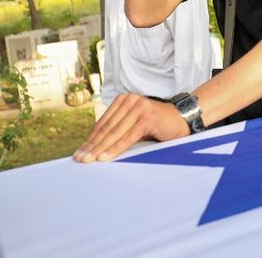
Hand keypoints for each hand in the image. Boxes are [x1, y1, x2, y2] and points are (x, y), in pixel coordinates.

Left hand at [73, 94, 189, 162]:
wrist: (183, 119)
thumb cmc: (158, 126)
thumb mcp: (135, 125)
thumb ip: (119, 130)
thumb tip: (96, 148)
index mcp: (124, 100)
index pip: (103, 123)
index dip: (90, 139)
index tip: (79, 153)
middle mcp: (130, 100)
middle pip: (106, 128)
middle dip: (91, 146)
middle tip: (79, 159)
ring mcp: (139, 107)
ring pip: (114, 132)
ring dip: (100, 149)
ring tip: (88, 160)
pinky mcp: (147, 117)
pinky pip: (127, 137)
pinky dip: (115, 148)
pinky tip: (104, 157)